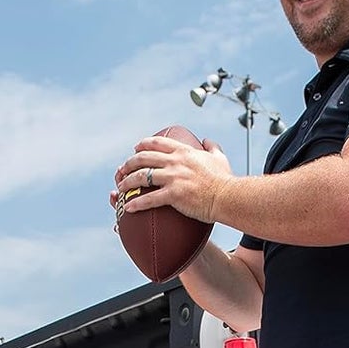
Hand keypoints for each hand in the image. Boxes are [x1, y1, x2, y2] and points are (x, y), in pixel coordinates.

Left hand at [113, 136, 232, 224]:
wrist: (228, 196)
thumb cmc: (225, 180)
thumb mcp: (219, 158)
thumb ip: (212, 147)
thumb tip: (207, 140)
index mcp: (184, 152)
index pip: (157, 143)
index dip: (143, 145)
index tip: (135, 149)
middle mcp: (175, 162)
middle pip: (144, 158)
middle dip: (129, 163)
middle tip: (121, 171)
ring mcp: (174, 178)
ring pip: (142, 176)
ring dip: (127, 181)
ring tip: (120, 188)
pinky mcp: (174, 195)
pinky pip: (150, 199)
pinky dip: (136, 203)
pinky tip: (128, 208)